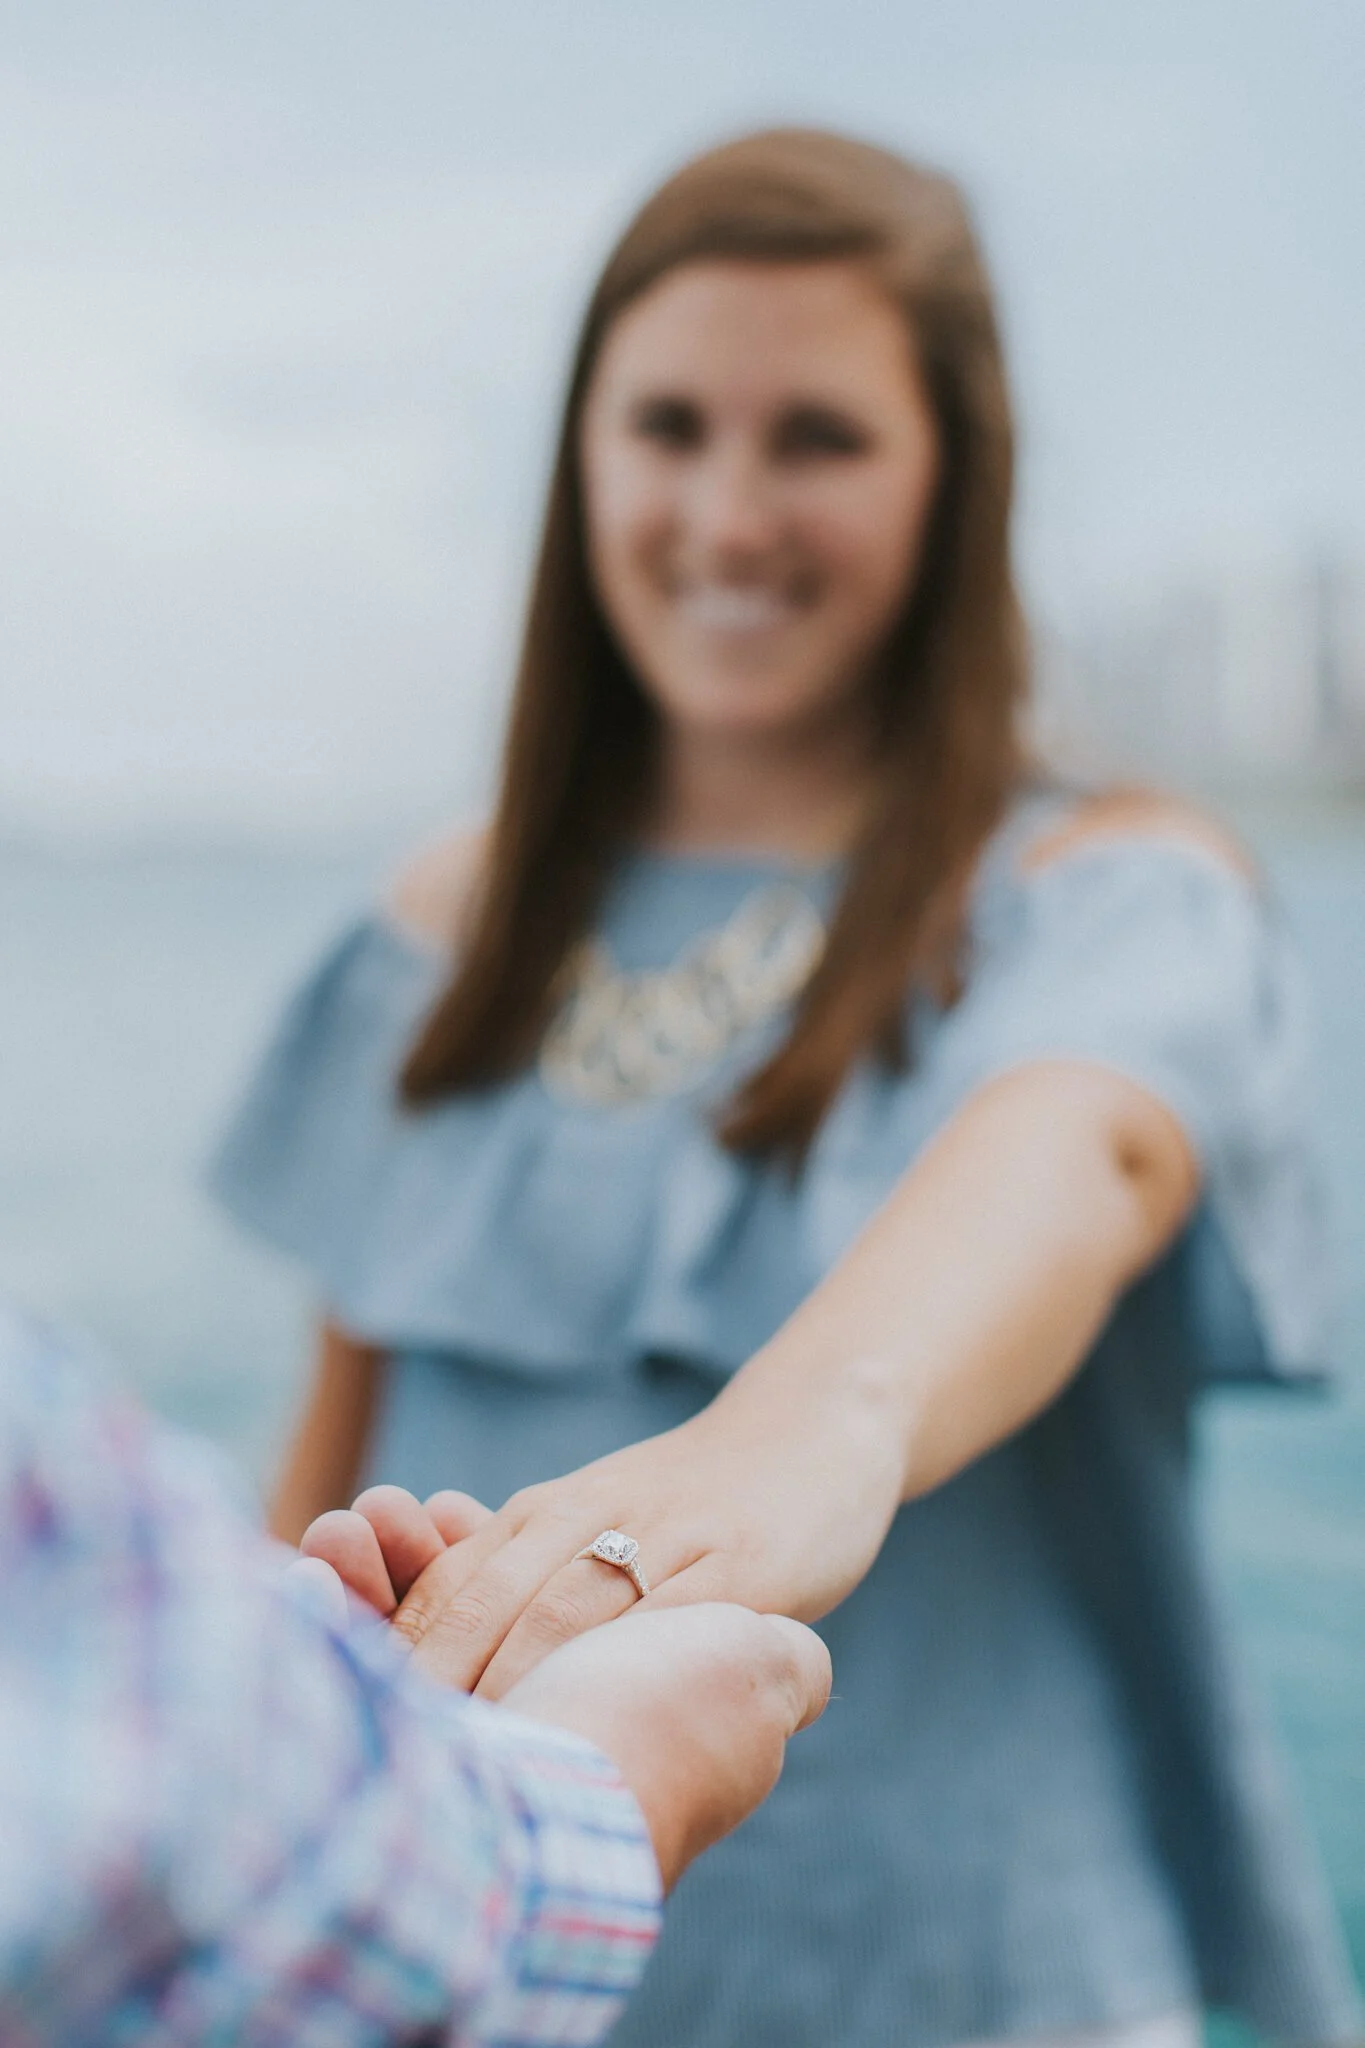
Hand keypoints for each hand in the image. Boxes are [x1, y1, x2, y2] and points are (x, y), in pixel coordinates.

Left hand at [299, 1488, 832, 1890]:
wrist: (808, 1436)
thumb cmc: (685, 1504)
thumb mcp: (592, 1526)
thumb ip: (517, 1583)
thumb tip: (425, 1685)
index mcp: (538, 1516)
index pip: (444, 1588)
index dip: (396, 1664)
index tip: (351, 1742)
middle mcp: (586, 1516)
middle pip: (489, 1602)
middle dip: (438, 1687)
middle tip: (402, 1771)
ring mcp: (663, 1535)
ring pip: (568, 1611)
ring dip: (518, 1690)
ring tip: (483, 1769)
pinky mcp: (739, 1562)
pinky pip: (674, 1617)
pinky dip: (629, 1670)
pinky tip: (606, 1726)